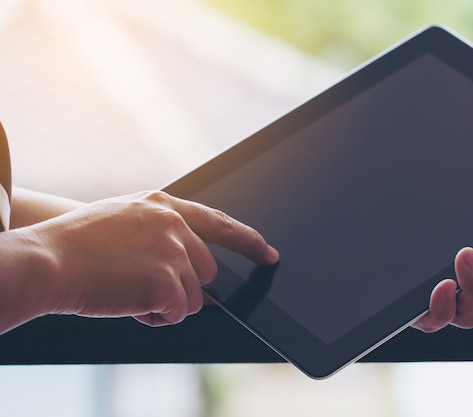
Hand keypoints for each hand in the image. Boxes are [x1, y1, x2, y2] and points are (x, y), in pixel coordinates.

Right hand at [26, 191, 278, 326]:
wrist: (48, 260)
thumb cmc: (77, 244)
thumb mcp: (124, 218)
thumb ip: (161, 230)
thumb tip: (193, 260)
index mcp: (164, 205)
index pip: (221, 223)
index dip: (249, 241)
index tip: (268, 253)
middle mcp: (175, 225)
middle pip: (207, 271)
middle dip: (185, 286)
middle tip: (148, 286)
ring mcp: (174, 252)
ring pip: (194, 296)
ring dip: (167, 302)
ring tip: (128, 290)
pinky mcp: (169, 281)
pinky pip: (177, 312)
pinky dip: (156, 317)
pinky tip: (128, 303)